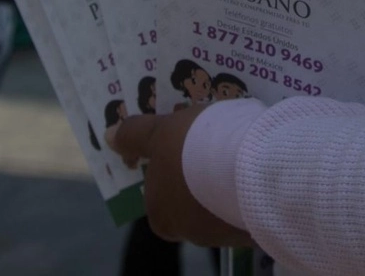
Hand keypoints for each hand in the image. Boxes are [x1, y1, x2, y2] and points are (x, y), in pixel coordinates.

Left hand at [114, 107, 253, 247]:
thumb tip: (109, 137)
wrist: (252, 167)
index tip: (181, 145)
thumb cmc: (195, 149)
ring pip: (219, 200)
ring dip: (224, 179)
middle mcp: (189, 233)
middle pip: (189, 198)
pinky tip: (255, 160)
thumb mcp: (160, 132)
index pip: (158, 194)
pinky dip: (247, 184)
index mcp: (161, 217)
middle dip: (197, 173)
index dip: (167, 166)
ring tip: (238, 145)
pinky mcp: (254, 227)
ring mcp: (224, 233)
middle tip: (210, 141)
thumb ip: (135, 135)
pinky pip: (246, 200)